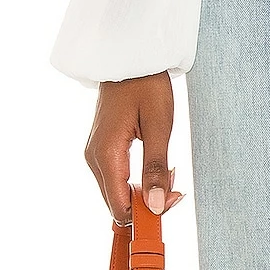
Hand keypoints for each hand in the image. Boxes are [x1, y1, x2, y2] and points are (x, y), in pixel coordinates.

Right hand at [84, 71, 186, 225]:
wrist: (131, 56)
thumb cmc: (146, 83)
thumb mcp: (159, 124)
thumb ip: (155, 167)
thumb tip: (156, 206)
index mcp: (105, 154)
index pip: (120, 207)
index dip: (147, 213)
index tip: (173, 198)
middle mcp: (94, 158)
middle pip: (117, 203)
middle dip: (148, 202)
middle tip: (175, 184)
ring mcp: (95, 153)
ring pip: (116, 192)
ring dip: (143, 191)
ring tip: (168, 171)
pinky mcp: (101, 148)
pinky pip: (116, 177)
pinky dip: (135, 181)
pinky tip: (154, 167)